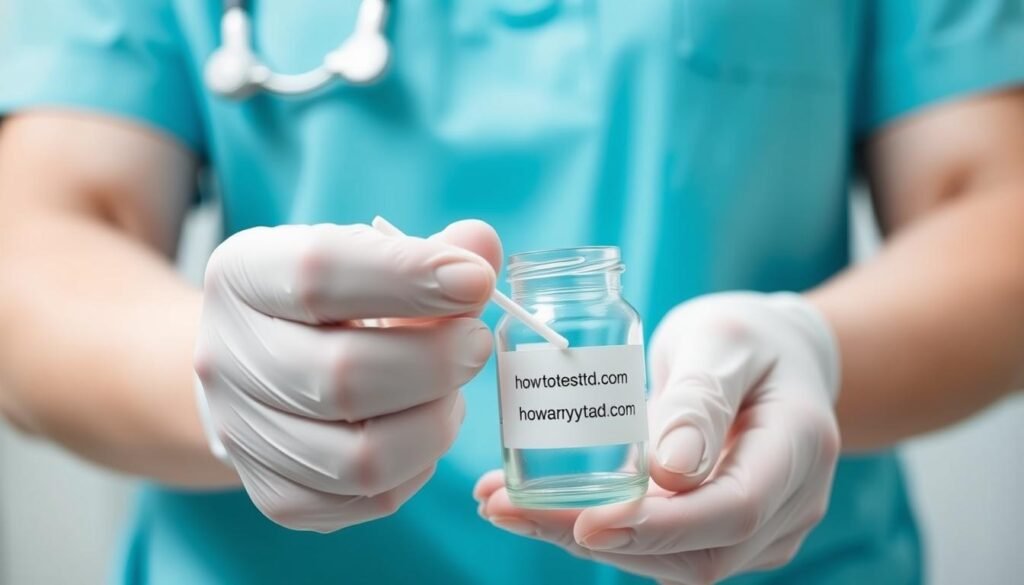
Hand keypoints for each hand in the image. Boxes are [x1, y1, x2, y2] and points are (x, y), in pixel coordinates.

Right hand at [194, 221, 500, 531]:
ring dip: (434, 424)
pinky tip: (421, 428)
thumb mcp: (362, 255)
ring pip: (361, 459)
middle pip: (342, 377)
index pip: (318, 273)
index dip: (408, 277)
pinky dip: (417, 466)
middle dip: (436, 363)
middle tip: (476, 344)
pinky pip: (369, 500)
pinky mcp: (273, 496)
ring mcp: (243, 436)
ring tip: (451, 393)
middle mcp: (224, 358)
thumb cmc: (328, 302)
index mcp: (242, 275)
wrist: (259, 367)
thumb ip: (423, 251)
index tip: (476, 280)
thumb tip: (480, 246)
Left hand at [476, 292, 840, 583]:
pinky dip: (594, 530)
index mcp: (798, 447)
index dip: (660, 527)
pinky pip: (657, 545)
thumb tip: (669, 472)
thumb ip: (700, 397)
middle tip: (508, 509)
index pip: (733, 510)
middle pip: (694, 551)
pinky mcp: (716, 532)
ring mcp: (757, 529)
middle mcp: (787, 504)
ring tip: (504, 505)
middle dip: (597, 539)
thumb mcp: (723, 338)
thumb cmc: (749, 336)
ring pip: (668, 560)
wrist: (774, 356)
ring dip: (581, 539)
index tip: (586, 523)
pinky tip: (533, 505)